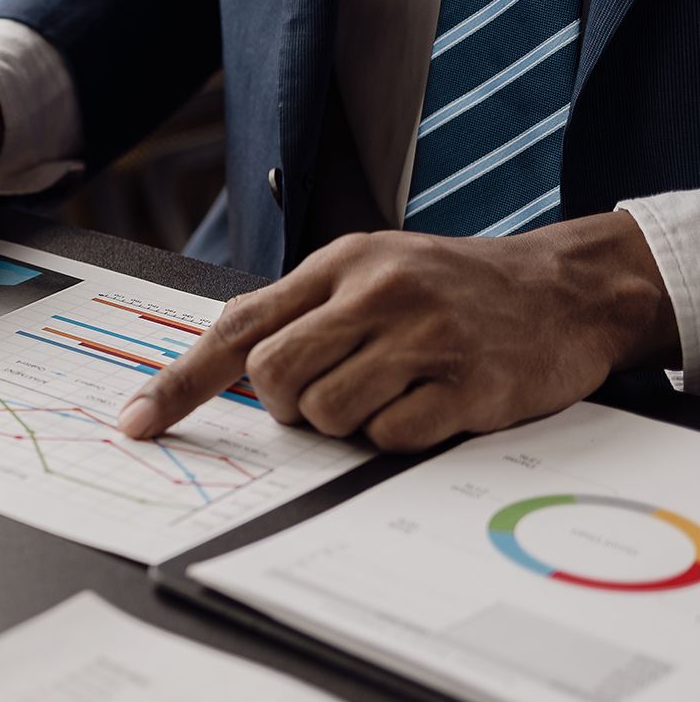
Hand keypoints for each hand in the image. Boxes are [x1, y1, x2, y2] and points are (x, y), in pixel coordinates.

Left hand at [117, 213, 679, 451]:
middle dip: (287, 405)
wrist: (565, 288)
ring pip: (326, 414)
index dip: (179, 382)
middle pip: (274, 378)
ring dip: (346, 422)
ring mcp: (423, 337)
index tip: (136, 421)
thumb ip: (297, 308)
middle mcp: (376, 293)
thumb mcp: (369, 270)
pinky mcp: (467, 385)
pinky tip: (428, 403)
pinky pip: (389, 436)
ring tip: (390, 389)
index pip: (237, 327)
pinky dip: (396, 435)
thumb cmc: (451, 286)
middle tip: (329, 393)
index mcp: (339, 264)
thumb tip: (221, 361)